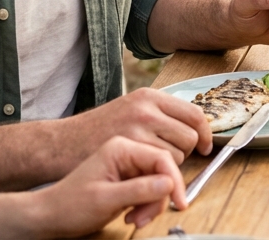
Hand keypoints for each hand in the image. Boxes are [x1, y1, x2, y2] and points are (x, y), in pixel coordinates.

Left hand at [36, 136, 187, 235]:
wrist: (51, 216)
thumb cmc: (69, 205)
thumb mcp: (104, 199)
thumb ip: (139, 190)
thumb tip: (170, 184)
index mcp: (122, 147)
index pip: (162, 157)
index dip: (174, 181)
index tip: (179, 202)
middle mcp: (128, 151)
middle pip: (164, 169)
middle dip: (160, 196)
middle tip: (145, 216)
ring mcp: (129, 164)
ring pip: (160, 181)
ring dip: (153, 203)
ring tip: (135, 218)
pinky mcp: (130, 177)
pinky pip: (152, 188)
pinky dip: (148, 204)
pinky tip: (133, 214)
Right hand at [61, 88, 212, 165]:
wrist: (62, 144)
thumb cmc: (97, 131)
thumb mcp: (130, 110)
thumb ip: (159, 114)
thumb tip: (194, 125)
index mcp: (149, 97)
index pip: (194, 113)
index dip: (205, 133)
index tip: (205, 146)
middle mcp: (147, 108)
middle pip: (190, 135)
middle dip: (187, 151)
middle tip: (170, 157)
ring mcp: (138, 127)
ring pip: (179, 152)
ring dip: (170, 163)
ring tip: (150, 163)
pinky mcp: (130, 147)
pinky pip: (162, 164)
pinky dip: (157, 171)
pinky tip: (142, 171)